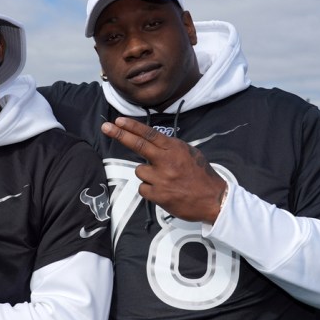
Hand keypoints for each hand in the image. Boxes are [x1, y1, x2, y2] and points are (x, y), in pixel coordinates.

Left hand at [101, 117, 226, 223]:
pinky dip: (150, 190)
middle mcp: (167, 161)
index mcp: (175, 149)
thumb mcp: (189, 153)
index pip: (150, 134)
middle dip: (120, 135)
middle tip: (106, 127)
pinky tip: (163, 191)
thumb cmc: (201, 175)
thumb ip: (170, 148)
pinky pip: (143, 188)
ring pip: (140, 171)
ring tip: (164, 180)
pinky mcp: (158, 195)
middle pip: (138, 145)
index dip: (132, 126)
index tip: (118, 120)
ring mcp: (161, 178)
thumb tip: (152, 142)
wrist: (213, 199)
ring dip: (147, 174)